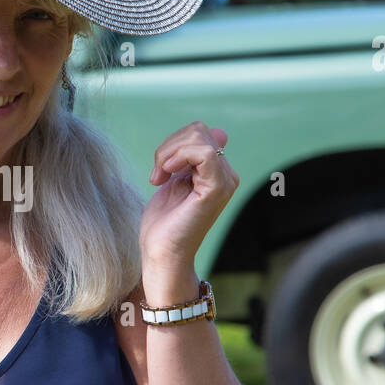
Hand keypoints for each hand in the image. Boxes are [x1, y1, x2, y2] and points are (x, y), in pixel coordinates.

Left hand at [140, 122, 239, 282]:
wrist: (161, 253)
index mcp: (217, 172)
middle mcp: (227, 175)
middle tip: (157, 174)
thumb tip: (220, 131)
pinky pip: (204, 152)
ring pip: (199, 138)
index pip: (200, 132)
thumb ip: (190, 157)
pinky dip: (178, 157)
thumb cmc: (164, 223)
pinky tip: (167, 175)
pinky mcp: (217, 189)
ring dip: (168, 152)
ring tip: (159, 177)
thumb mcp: (175, 179)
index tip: (160, 170)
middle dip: (168, 146)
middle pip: (199, 131)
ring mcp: (225, 182)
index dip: (173, 143)